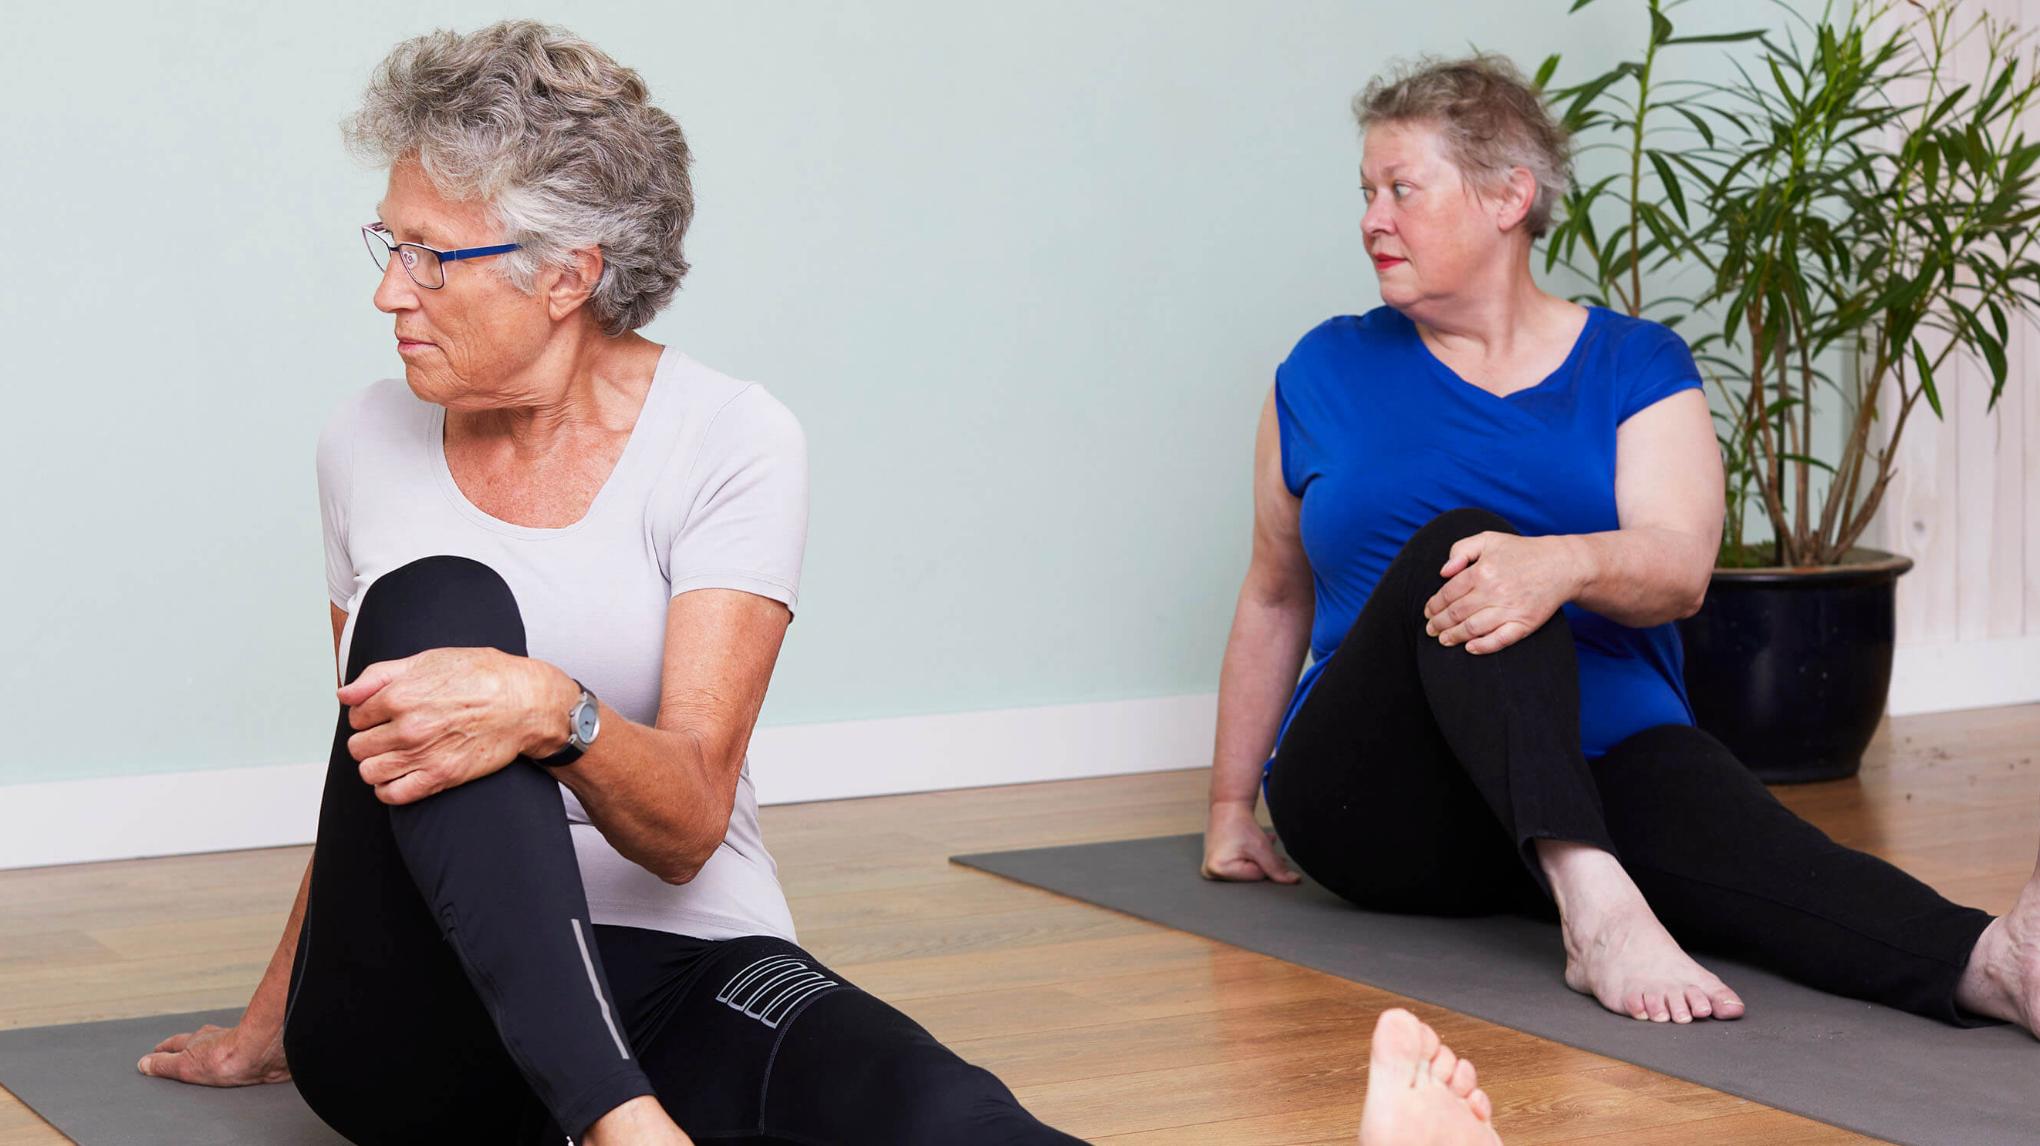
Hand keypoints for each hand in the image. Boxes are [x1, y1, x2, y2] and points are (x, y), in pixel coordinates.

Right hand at [137, 1022, 288, 1086]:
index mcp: (197, 1040)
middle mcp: (216, 1038)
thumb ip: (164, 1065)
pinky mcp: (253, 1052)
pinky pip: (237, 1055)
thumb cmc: (226, 1057)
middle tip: (180, 1051)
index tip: (156, 1051)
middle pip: (197, 1041)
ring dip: (212, 1051)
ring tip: (207, 1058)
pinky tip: (235, 1065)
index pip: (174, 1043)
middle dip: (188, 1047)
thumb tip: (144, 1063)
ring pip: (218, 1045)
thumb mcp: (185, 1065)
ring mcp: (236, 1042)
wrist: (262, 1054)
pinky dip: (232, 1059)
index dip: (164, 1049)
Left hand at [337, 647, 572, 804]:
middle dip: (371, 739)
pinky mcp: (440, 777)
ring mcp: (422, 754)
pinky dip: (389, 789)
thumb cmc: (482, 676)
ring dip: (377, 764)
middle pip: (358, 746)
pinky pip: (392, 794)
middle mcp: (407, 726)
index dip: (369, 714)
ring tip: (395, 755)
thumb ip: (379, 675)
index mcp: (400, 694)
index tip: (386, 714)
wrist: (524, 703)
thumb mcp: (428, 660)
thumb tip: (343, 693)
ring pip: (369, 772)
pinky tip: (401, 775)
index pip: (356, 715)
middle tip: (392, 734)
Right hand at [1201, 801, 1300, 882]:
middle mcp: (1211, 872)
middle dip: (1260, 863)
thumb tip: (1293, 880)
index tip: (1263, 850)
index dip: (1264, 863)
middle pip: (1248, 876)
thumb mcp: (1261, 847)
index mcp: (1218, 869)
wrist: (1228, 806)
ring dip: (1256, 859)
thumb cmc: (1240, 822)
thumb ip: (1277, 866)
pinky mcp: (1215, 863)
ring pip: (1245, 871)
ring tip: (1256, 843)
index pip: (1254, 877)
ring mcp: (1211, 868)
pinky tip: (1251, 846)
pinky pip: (1238, 866)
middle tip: (1261, 847)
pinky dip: (1248, 858)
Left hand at [1423, 533, 1586, 654]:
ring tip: (1443, 640)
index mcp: (1482, 571)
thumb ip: (1461, 550)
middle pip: (1456, 613)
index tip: (1428, 612)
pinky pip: (1500, 640)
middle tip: (1430, 630)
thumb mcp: (1488, 539)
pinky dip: (1483, 646)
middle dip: (1439, 624)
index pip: (1448, 594)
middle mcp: (1494, 591)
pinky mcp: (1525, 623)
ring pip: (1473, 628)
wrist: (1560, 565)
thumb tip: (1443, 572)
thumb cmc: (1520, 552)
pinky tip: (1470, 648)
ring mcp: (1510, 609)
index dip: (1434, 605)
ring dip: (1454, 636)